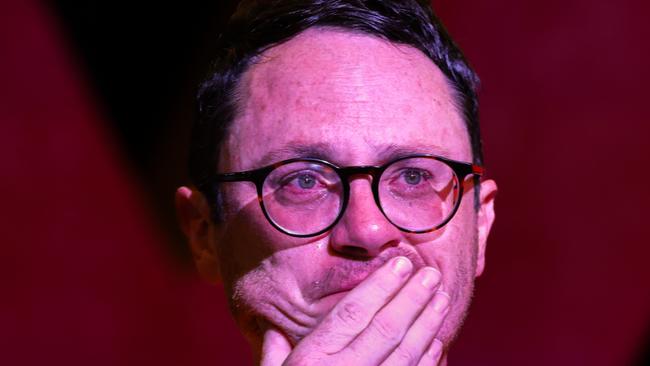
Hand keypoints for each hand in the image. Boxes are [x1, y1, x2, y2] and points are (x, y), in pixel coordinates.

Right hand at [261, 256, 449, 365]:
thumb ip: (271, 356)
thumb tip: (273, 330)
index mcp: (311, 361)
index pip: (351, 314)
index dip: (379, 286)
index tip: (401, 264)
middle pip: (385, 328)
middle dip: (411, 298)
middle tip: (431, 274)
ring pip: (405, 354)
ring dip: (427, 325)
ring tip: (441, 299)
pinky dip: (428, 362)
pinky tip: (438, 342)